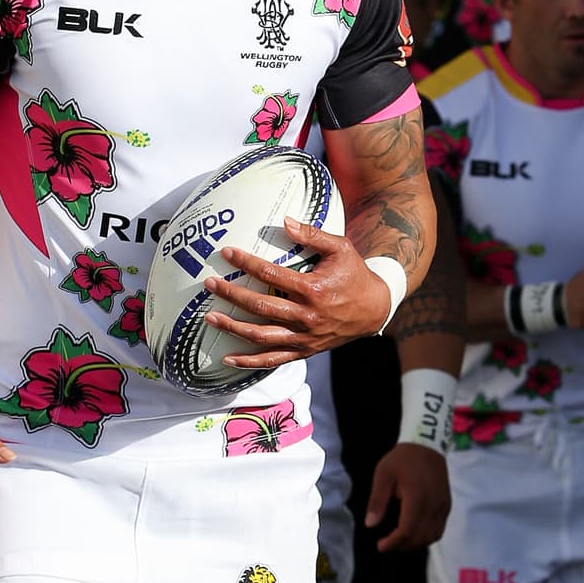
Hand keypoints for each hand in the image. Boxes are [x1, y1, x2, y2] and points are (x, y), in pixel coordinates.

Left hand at [201, 217, 394, 367]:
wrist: (374, 309)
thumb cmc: (355, 275)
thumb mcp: (340, 248)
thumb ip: (312, 234)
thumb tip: (284, 221)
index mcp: (312, 289)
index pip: (270, 274)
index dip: (246, 263)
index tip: (227, 253)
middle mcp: (306, 316)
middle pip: (259, 306)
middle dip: (231, 295)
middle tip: (209, 284)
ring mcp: (304, 337)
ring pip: (261, 336)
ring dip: (233, 328)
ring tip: (210, 318)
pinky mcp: (304, 351)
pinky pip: (273, 359)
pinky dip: (250, 361)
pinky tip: (228, 358)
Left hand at [365, 443, 451, 550]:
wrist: (427, 445)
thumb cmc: (402, 459)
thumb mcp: (383, 475)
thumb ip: (377, 500)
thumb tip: (370, 525)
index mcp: (417, 497)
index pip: (407, 530)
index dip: (393, 543)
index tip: (380, 546)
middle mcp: (433, 505)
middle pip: (419, 538)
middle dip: (402, 546)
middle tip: (387, 543)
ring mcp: (443, 506)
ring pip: (431, 537)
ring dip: (415, 544)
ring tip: (399, 540)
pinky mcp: (446, 505)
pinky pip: (439, 530)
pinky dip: (426, 537)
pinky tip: (413, 533)